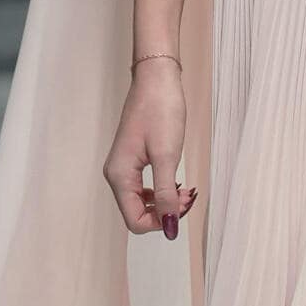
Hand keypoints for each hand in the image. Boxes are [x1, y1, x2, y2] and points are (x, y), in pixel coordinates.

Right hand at [103, 59, 198, 236]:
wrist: (157, 80)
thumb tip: (170, 226)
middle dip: (165, 211)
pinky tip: (175, 181)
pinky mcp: (132, 160)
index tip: (183, 206)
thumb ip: (166, 193)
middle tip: (188, 195)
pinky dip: (161, 190)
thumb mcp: (167, 156)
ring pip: (142, 202)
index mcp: (120, 176)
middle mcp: (116, 175)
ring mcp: (123, 168)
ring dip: (165, 202)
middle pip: (138, 214)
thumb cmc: (160, 111)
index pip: (135, 221)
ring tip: (185, 188)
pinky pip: (144, 188)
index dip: (161, 222)